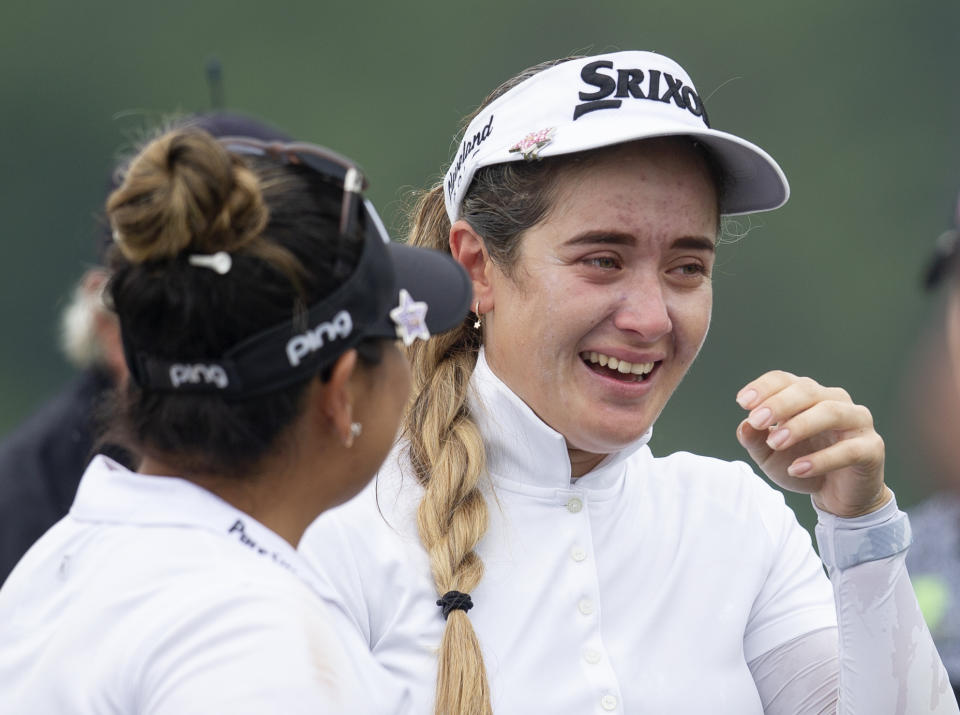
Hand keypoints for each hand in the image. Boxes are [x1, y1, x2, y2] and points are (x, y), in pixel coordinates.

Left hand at [735, 370, 889, 517]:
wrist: (836, 497)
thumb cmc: (801, 465)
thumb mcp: (769, 456)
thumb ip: (756, 441)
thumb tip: (744, 426)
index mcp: (808, 396)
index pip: (785, 380)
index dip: (764, 387)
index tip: (742, 402)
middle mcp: (834, 401)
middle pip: (808, 390)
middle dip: (779, 404)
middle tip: (757, 421)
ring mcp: (857, 422)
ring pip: (831, 412)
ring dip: (800, 425)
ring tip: (775, 443)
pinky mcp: (871, 448)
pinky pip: (849, 449)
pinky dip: (821, 459)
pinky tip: (797, 469)